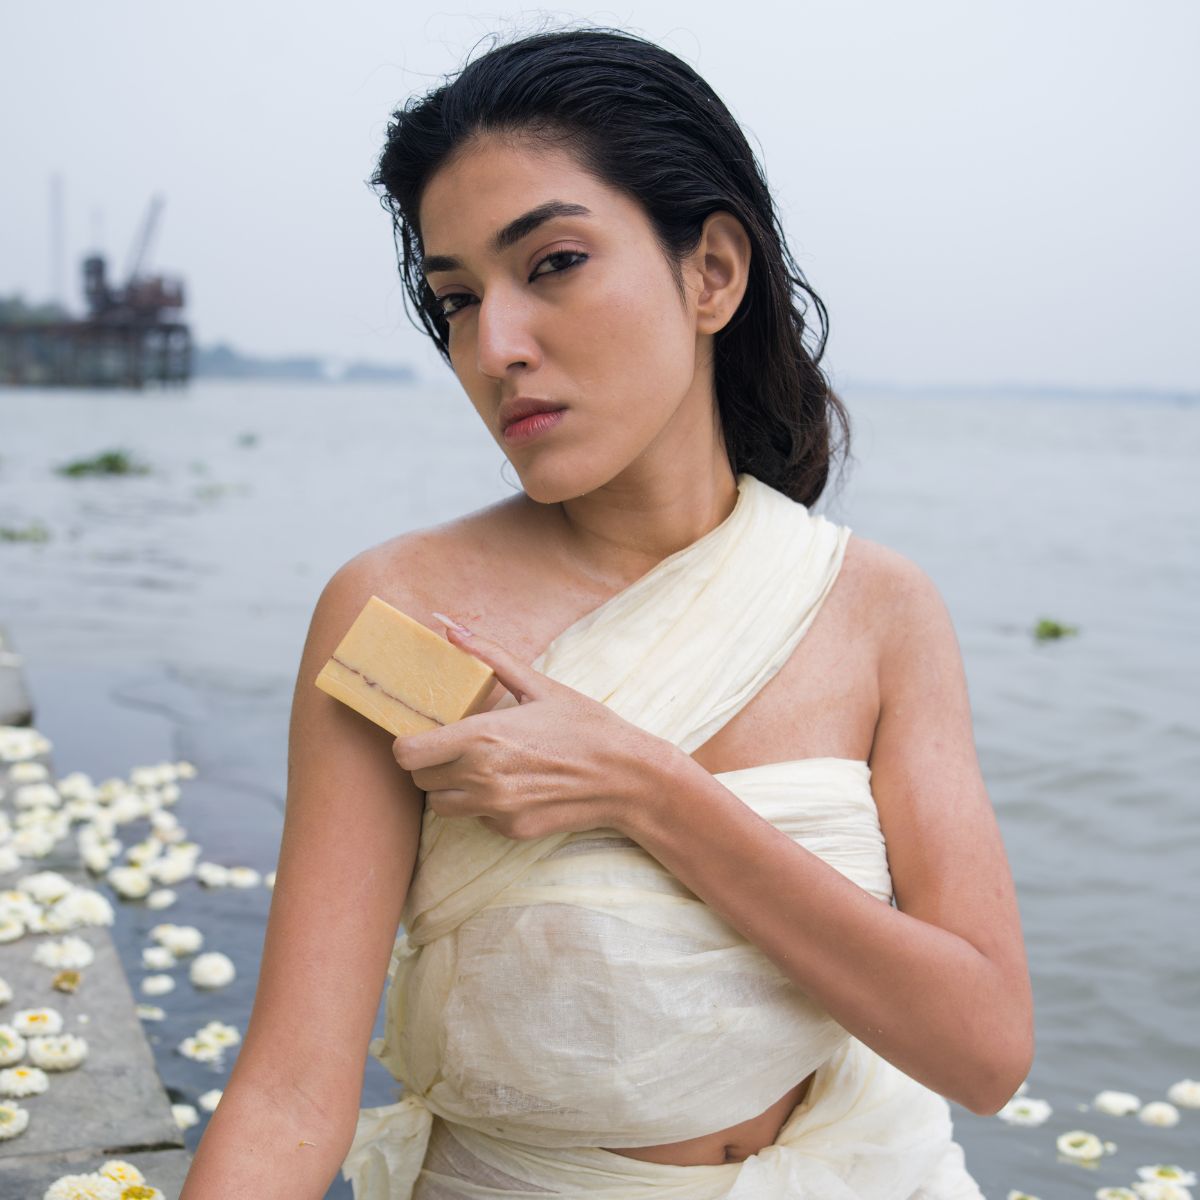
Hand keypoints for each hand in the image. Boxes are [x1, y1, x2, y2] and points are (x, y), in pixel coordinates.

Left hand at [391, 613, 668, 840]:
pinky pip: (475, 818)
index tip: (424, 734)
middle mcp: (482, 777)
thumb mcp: (539, 684)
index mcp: (482, 737)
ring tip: (480, 766)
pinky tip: (513, 784)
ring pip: (441, 806)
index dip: (409, 743)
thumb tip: (449, 627)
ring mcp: (495, 808)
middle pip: (419, 780)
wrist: (626, 776)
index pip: (407, 753)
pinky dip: (483, 804)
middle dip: (431, 763)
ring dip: (450, 788)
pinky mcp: (509, 830)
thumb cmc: (585, 725)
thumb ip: (489, 655)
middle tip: (455, 747)